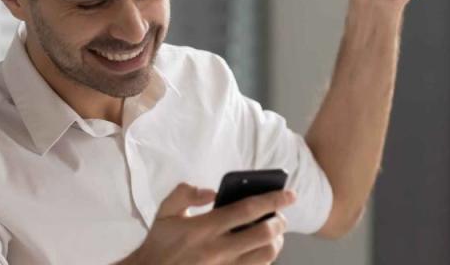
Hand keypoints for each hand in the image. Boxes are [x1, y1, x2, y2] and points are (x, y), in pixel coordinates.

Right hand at [117, 183, 296, 264]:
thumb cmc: (160, 244)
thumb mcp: (165, 213)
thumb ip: (185, 194)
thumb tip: (210, 191)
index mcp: (204, 228)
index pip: (247, 210)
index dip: (272, 200)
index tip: (289, 194)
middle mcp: (218, 250)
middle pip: (264, 234)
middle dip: (280, 221)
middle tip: (281, 215)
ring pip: (266, 255)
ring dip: (276, 241)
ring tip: (273, 232)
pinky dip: (264, 258)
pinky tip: (260, 249)